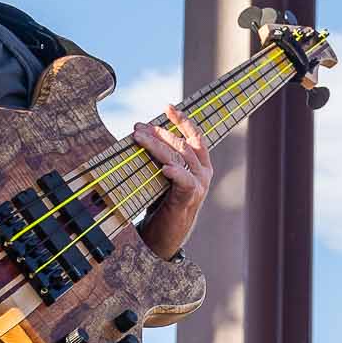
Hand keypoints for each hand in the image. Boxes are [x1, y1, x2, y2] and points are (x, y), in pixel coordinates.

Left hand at [133, 102, 212, 259]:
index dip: (182, 121)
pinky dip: (176, 173)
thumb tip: (140, 136)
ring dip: (158, 146)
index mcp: (200, 165)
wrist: (168, 235)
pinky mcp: (191, 198)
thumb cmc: (163, 205)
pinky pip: (185, 181)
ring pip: (180, 158)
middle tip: (138, 128)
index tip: (168, 107)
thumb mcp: (163, 178)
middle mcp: (203, 172)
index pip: (193, 137)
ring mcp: (199, 185)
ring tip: (139, 139)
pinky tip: (165, 168)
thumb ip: (161, 160)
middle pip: (182, 145)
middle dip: (159, 133)